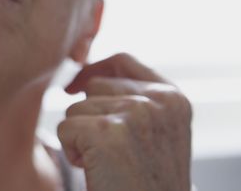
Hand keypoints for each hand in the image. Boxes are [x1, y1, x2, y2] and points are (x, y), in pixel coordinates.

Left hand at [58, 53, 191, 190]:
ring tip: (105, 164)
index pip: (123, 60)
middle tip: (106, 150)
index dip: (94, 70)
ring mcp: (135, 114)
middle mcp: (159, 100)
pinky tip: (96, 171)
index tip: (75, 86)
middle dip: (88, 115)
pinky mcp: (108, 133)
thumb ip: (135, 101)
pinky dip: (72, 152)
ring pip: (76, 108)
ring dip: (81, 137)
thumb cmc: (148, 182)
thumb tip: (85, 76)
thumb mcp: (155, 134)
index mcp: (174, 98)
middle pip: (94, 85)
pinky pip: (66, 128)